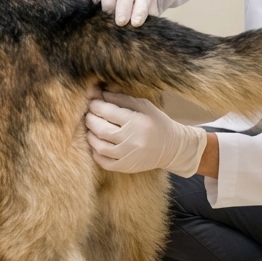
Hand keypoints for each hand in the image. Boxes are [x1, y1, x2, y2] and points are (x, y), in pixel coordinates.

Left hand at [85, 91, 206, 175]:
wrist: (172, 147)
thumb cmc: (156, 122)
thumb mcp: (144, 105)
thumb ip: (122, 99)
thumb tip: (101, 93)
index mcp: (137, 121)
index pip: (108, 112)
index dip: (96, 105)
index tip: (93, 102)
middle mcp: (132, 140)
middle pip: (101, 129)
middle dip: (90, 119)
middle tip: (89, 114)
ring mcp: (128, 156)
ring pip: (100, 146)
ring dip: (90, 135)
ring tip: (91, 128)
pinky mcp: (126, 167)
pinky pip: (104, 162)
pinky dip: (95, 152)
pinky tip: (96, 144)